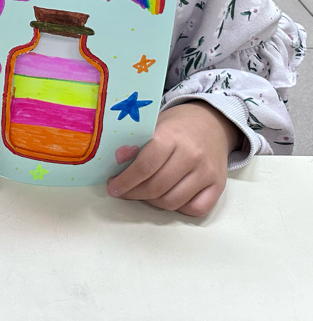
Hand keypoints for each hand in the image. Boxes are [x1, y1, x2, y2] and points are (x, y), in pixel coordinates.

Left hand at [107, 101, 239, 216]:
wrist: (211, 122)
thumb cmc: (177, 126)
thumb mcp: (153, 125)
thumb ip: (136, 144)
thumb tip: (117, 162)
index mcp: (171, 137)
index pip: (145, 166)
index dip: (125, 180)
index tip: (112, 187)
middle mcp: (192, 155)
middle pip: (157, 187)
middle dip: (134, 194)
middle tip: (123, 192)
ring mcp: (206, 172)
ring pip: (173, 201)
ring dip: (152, 203)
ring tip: (142, 194)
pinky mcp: (218, 185)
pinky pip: (196, 209)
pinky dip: (178, 208)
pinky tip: (167, 197)